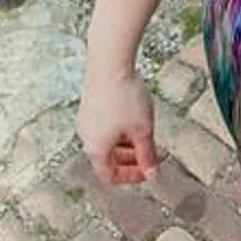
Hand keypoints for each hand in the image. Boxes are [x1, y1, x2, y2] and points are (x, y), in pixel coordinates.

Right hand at [76, 69, 159, 183]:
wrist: (110, 63)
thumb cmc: (125, 97)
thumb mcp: (143, 130)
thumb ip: (148, 155)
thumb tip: (153, 175)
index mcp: (96, 150)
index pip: (110, 175)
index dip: (131, 177)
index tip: (150, 169)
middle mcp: (86, 137)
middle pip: (109, 158)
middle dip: (133, 158)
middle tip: (154, 152)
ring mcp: (86, 120)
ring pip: (108, 140)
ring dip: (128, 142)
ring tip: (148, 133)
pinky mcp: (89, 104)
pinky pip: (105, 125)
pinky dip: (120, 128)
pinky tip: (135, 115)